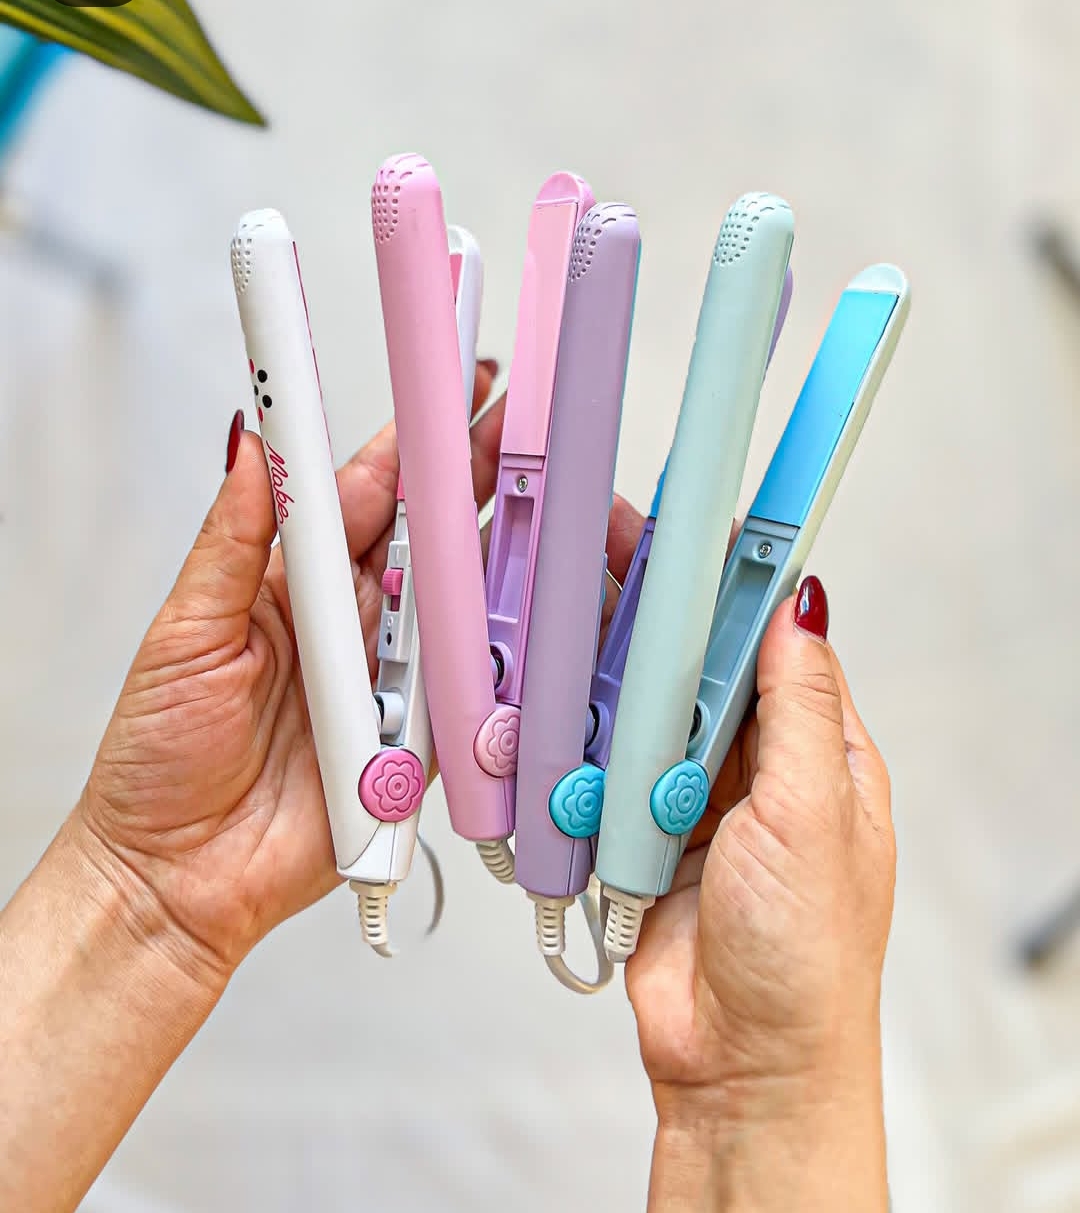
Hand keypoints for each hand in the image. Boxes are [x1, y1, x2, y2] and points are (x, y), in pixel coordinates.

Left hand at [75, 361, 503, 983]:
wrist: (177, 880)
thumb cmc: (159, 761)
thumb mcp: (185, 636)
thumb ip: (232, 544)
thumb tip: (252, 448)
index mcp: (292, 586)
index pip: (360, 496)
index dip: (404, 444)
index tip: (441, 391)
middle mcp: (348, 626)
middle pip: (422, 543)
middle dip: (468, 485)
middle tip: (510, 431)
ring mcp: (388, 684)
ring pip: (454, 611)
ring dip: (485, 572)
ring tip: (522, 517)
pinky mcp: (417, 746)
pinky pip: (468, 697)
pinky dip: (492, 668)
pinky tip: (511, 631)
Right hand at [620, 507, 895, 1209]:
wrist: (740, 1067)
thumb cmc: (804, 961)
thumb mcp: (812, 816)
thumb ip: (797, 708)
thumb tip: (802, 608)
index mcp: (814, 752)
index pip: (773, 641)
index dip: (735, 582)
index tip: (695, 525)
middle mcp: (752, 768)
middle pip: (695, 667)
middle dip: (653, 614)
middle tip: (607, 549)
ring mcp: (690, 801)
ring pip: (641, 714)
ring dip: (611, 679)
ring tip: (571, 612)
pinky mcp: (638, 837)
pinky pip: (604, 772)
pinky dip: (581, 747)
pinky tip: (557, 705)